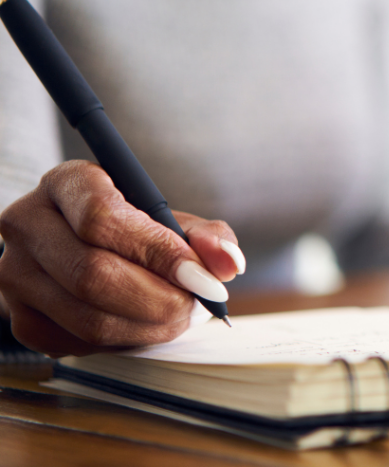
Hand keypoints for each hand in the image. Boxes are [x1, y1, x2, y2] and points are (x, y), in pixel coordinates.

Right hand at [0, 161, 242, 356]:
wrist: (83, 245)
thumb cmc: (132, 225)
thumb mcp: (169, 216)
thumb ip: (206, 235)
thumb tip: (229, 263)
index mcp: (66, 183)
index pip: (102, 218)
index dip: (156, 251)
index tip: (201, 275)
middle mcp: (29, 225)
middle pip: (93, 275)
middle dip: (159, 298)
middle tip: (199, 304)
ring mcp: (18, 275)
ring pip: (87, 318)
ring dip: (148, 326)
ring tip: (182, 316)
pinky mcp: (22, 319)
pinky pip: (78, 343)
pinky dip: (124, 341)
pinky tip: (147, 325)